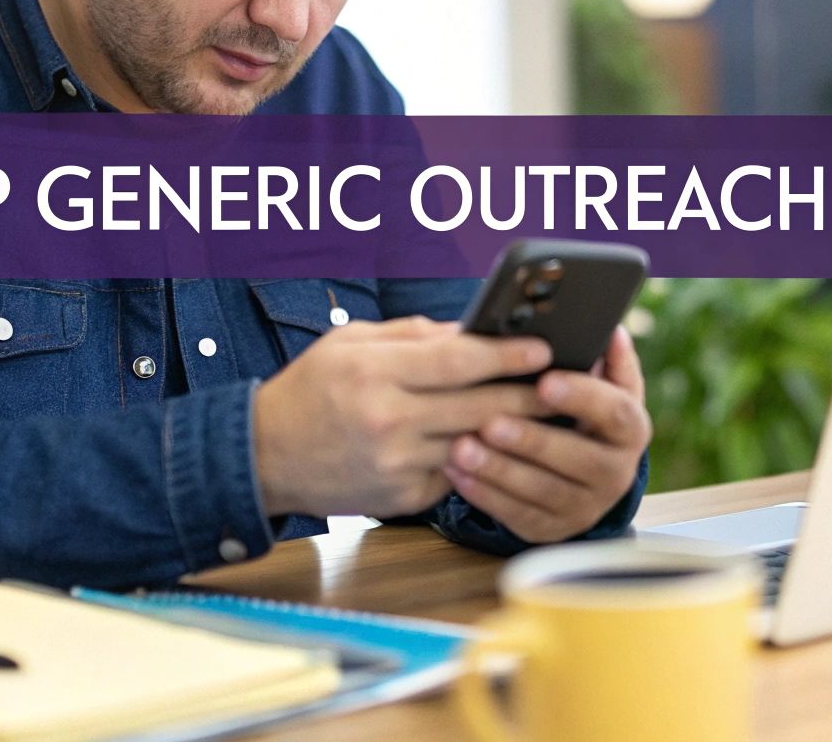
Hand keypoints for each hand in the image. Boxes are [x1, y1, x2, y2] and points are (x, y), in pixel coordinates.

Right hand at [251, 317, 553, 518]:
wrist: (265, 456)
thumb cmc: (311, 388)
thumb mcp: (350, 342)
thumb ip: (413, 335)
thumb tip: (472, 332)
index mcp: (375, 372)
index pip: (460, 360)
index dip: (507, 354)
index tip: (543, 347)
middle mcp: (388, 420)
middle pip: (480, 405)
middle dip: (530, 393)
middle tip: (566, 381)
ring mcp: (397, 465)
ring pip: (476, 442)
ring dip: (514, 429)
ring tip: (546, 413)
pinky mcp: (403, 498)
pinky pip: (455, 472)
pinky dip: (475, 456)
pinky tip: (497, 444)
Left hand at [444, 326, 650, 542]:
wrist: (586, 476)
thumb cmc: (587, 416)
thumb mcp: (605, 388)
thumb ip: (609, 361)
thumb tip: (611, 333)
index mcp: (631, 431)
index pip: (617, 413)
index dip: (583, 397)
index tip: (545, 381)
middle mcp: (616, 475)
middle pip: (577, 459)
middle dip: (531, 440)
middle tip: (489, 421)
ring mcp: (584, 507)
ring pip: (541, 492)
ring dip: (498, 469)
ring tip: (460, 446)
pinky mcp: (551, 528)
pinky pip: (516, 515)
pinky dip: (483, 494)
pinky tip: (456, 471)